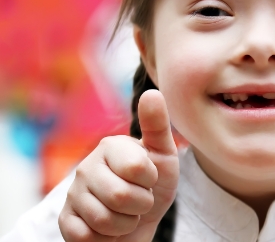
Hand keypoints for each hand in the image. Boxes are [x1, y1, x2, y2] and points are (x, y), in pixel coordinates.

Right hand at [59, 90, 178, 241]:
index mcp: (110, 146)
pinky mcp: (66, 221)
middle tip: (139, 199)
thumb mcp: (164, 154)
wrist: (143, 218)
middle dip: (141, 205)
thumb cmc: (154, 183)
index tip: (149, 177)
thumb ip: (157, 125)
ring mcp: (73, 195)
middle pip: (121, 197)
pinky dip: (106, 239)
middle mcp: (87, 167)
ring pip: (105, 221)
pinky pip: (87, 237)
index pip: (137, 169)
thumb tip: (152, 92)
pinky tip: (108, 228)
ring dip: (126, 224)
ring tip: (126, 213)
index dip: (150, 180)